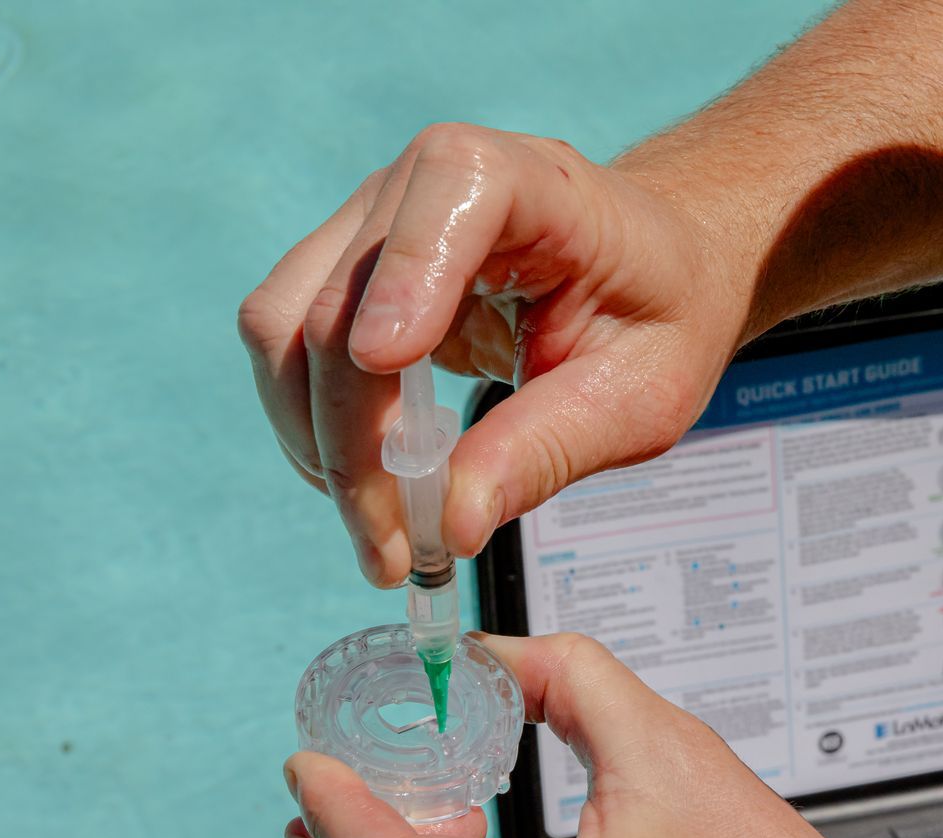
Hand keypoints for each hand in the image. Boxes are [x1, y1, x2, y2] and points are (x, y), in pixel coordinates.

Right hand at [237, 125, 751, 586]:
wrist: (651, 269)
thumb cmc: (658, 313)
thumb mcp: (639, 395)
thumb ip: (547, 448)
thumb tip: (451, 524)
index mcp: (529, 181)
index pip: (451, 188)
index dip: (408, 274)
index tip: (386, 366)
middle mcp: (426, 182)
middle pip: (337, 298)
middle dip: (351, 439)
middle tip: (395, 551)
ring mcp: (372, 223)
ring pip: (284, 327)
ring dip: (315, 443)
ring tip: (383, 535)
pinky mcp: (345, 271)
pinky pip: (288, 350)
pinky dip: (314, 430)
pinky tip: (370, 490)